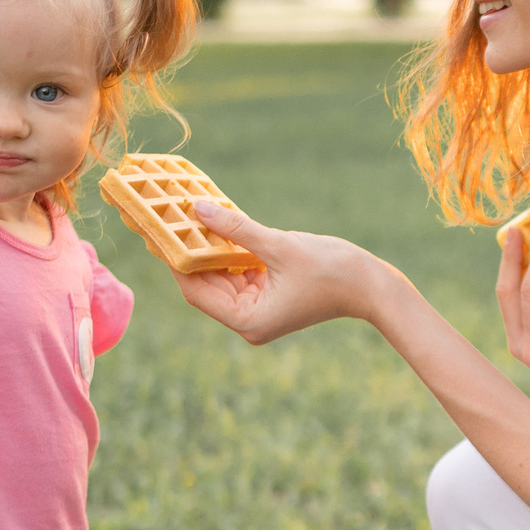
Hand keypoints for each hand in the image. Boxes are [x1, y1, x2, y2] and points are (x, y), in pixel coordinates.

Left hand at [173, 199, 390, 344]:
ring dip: (209, 248)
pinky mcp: (269, 295)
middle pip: (206, 284)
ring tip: (186, 216)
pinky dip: (229, 250)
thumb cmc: (332, 271)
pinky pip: (239, 271)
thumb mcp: (280, 246)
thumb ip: (236, 228)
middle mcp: (249, 320)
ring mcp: (259, 308)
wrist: (372, 285)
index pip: (197, 291)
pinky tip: (216, 223)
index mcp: (248, 320)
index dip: (176, 262)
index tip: (158, 232)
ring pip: (221, 275)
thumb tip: (196, 209)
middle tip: (166, 218)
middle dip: (190, 252)